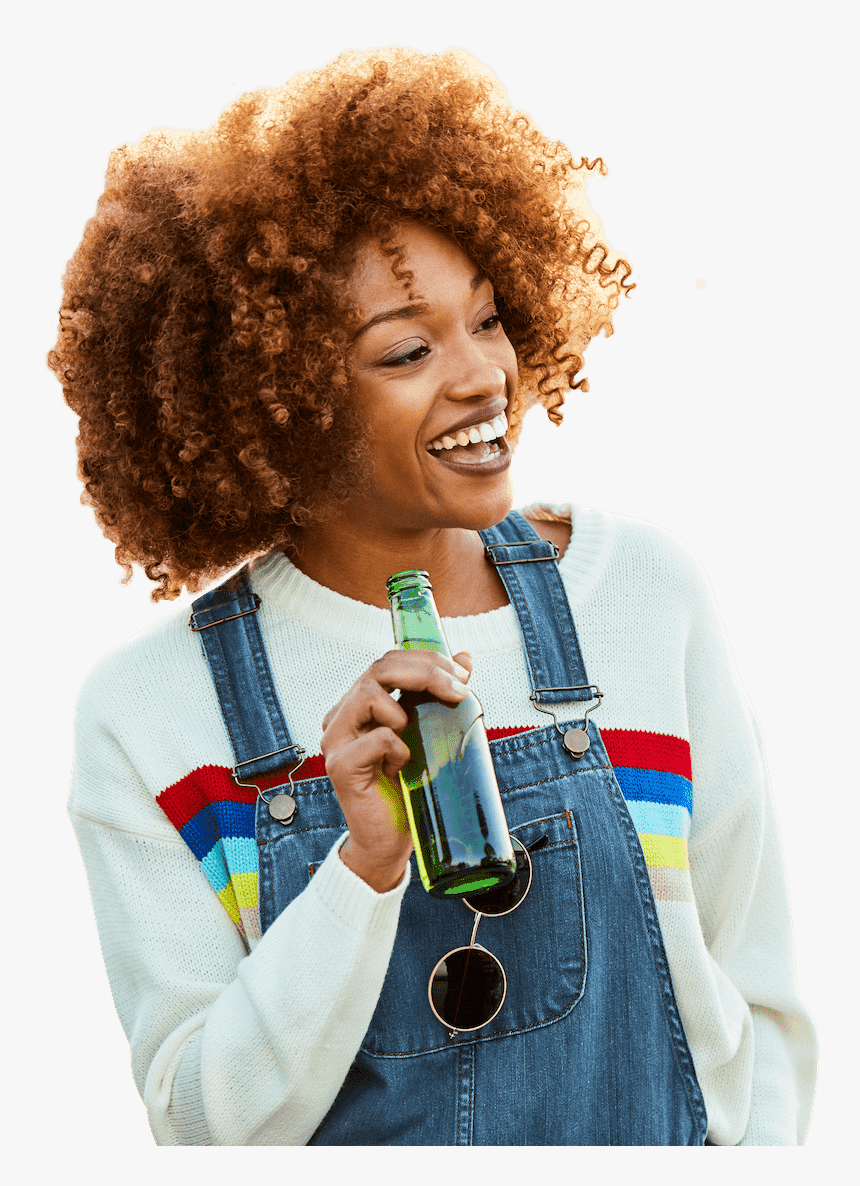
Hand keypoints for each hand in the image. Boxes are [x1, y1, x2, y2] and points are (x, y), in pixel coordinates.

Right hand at [320, 649, 472, 892]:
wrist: (387, 841)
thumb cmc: (407, 787)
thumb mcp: (428, 732)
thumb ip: (439, 694)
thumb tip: (465, 657)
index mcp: (360, 704)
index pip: (388, 661)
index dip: (426, 660)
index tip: (462, 674)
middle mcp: (342, 716)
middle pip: (378, 667)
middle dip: (426, 672)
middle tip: (459, 689)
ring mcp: (336, 740)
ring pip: (367, 693)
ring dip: (403, 709)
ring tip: (413, 735)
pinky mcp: (340, 766)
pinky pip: (376, 738)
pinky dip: (397, 747)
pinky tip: (401, 766)